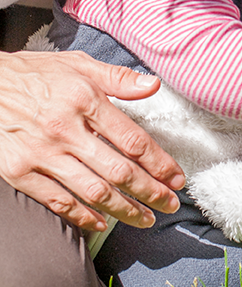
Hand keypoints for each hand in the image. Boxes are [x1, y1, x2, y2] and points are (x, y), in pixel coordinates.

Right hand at [0, 50, 185, 232]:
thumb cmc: (35, 73)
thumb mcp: (79, 63)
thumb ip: (118, 77)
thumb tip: (153, 85)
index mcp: (84, 99)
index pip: (133, 140)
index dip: (159, 163)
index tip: (176, 178)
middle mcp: (65, 129)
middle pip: (118, 171)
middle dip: (150, 192)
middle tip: (169, 205)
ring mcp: (42, 153)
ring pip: (92, 191)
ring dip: (123, 209)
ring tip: (144, 218)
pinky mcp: (20, 171)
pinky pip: (57, 201)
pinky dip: (82, 215)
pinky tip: (101, 222)